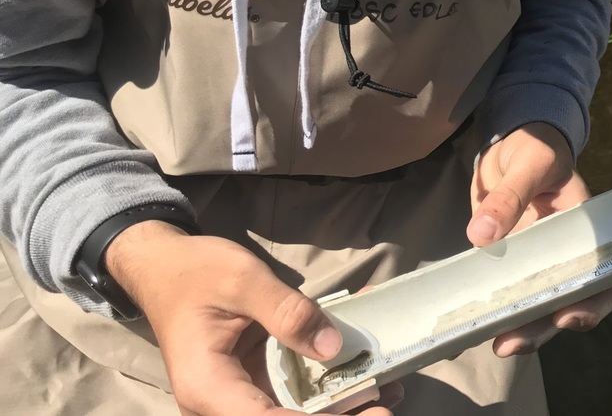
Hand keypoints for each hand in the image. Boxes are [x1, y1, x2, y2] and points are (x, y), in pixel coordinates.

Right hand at [105, 223, 398, 415]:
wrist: (165, 269)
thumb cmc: (194, 273)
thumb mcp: (243, 280)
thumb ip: (286, 311)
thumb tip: (331, 346)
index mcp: (208, 386)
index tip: (361, 413)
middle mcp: (222, 403)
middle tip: (385, 406)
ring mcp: (240, 396)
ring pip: (293, 415)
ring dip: (340, 407)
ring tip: (388, 391)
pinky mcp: (256, 382)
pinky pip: (295, 393)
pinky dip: (329, 386)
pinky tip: (368, 374)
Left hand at [468, 123, 611, 356]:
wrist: (509, 143)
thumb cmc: (534, 146)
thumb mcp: (528, 163)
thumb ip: (509, 196)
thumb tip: (482, 235)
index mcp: (583, 230)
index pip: (601, 274)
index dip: (592, 301)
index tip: (568, 316)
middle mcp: (564, 252)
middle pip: (566, 301)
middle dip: (543, 327)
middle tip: (512, 342)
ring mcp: (535, 261)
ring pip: (536, 305)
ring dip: (521, 329)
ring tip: (496, 344)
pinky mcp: (508, 263)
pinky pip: (505, 293)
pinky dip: (493, 312)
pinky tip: (472, 328)